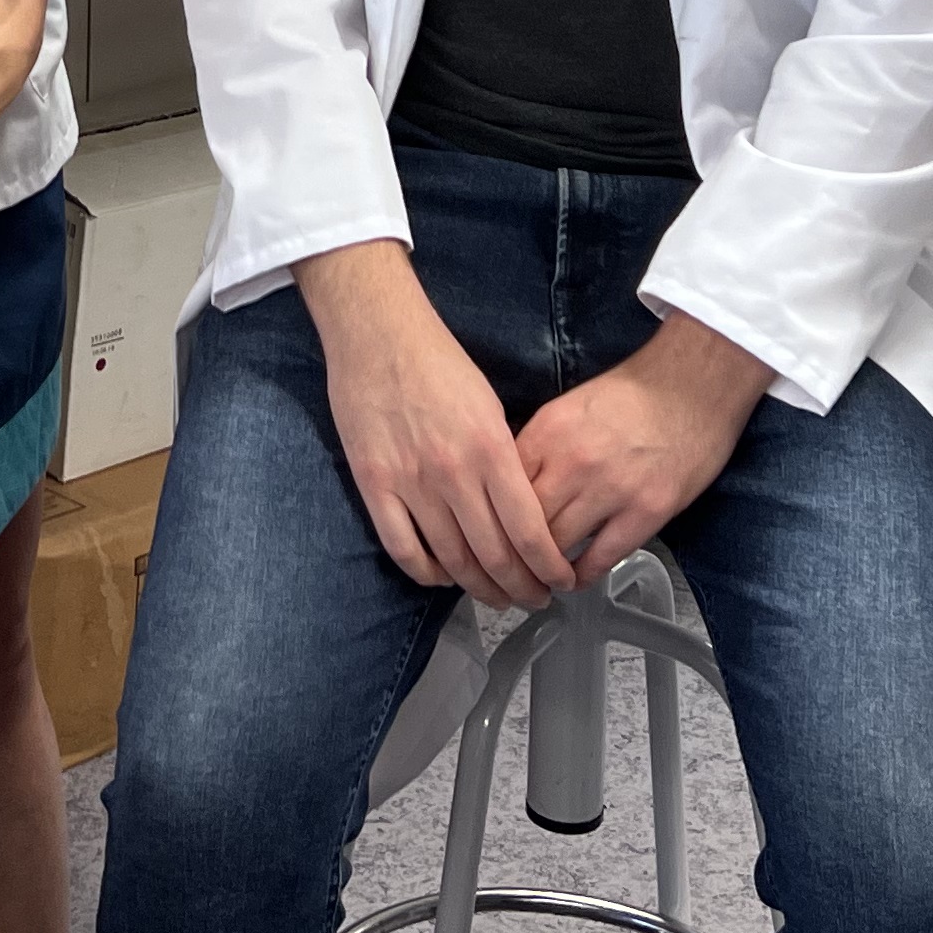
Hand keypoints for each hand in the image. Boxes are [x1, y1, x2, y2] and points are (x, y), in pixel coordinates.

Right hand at [296, 243, 569, 609]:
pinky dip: (426, 573)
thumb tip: (517, 507)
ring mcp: (410, 484)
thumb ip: (503, 458)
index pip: (528, 530)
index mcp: (490, 450)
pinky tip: (442, 577)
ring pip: (452, 561)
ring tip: (496, 597)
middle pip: (494, 555)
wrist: (377, 334)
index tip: (558, 582)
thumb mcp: (489, 406)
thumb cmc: (439, 362)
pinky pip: (403, 549)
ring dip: (479, 588)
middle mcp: (453, 474)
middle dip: (520, 587)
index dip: (547, 567)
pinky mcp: (374, 485)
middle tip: (532, 598)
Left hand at [517, 314, 772, 579]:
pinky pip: (602, 557)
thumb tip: (511, 485)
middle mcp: (572, 463)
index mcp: (548, 432)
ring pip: (557, 546)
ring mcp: (610, 490)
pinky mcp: (646, 512)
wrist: (692, 384)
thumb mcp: (569, 408)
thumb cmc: (632, 393)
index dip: (493, 517)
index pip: (502, 487)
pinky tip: (575, 579)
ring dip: (545, 568)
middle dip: (513, 550)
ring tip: (539, 580)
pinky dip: (583, 574)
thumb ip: (540, 446)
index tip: (491, 535)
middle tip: (508, 569)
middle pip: (524, 522)